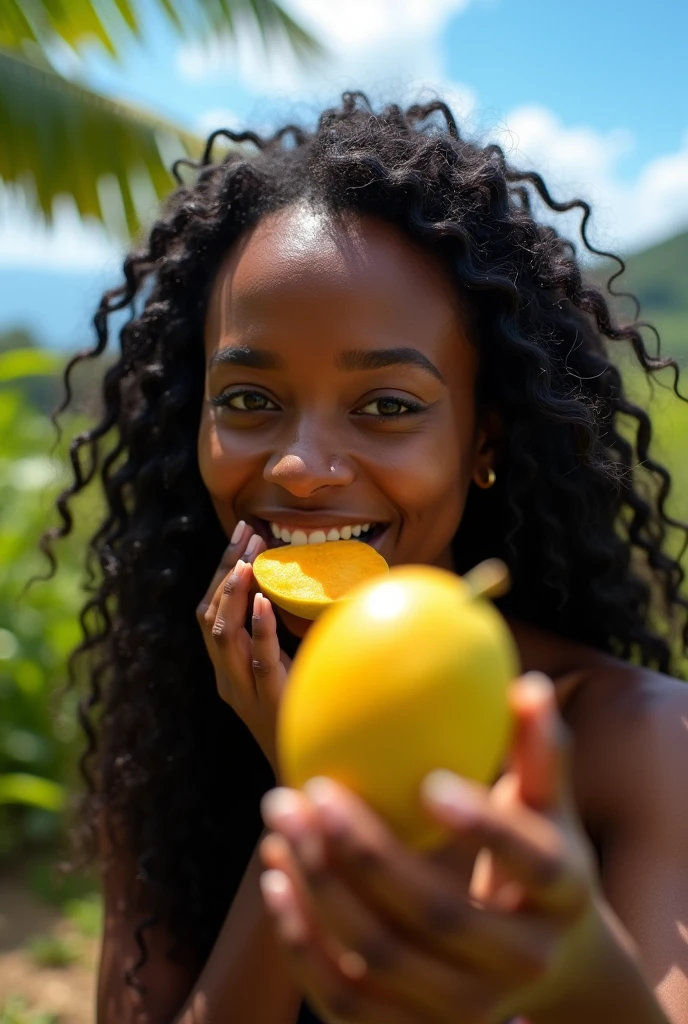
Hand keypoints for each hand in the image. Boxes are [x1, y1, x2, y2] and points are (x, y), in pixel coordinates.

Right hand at [196, 521, 290, 776]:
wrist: (309, 773)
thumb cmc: (303, 715)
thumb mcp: (289, 669)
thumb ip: (288, 636)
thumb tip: (315, 587)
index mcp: (226, 668)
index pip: (210, 612)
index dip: (221, 571)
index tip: (242, 533)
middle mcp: (225, 677)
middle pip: (209, 616)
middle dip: (224, 570)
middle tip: (246, 532)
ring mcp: (243, 691)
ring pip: (222, 635)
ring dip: (232, 593)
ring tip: (246, 559)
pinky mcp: (268, 700)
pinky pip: (258, 660)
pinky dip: (258, 627)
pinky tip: (262, 600)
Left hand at [256, 673, 611, 1023]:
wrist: (553, 958)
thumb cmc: (540, 850)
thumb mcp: (550, 803)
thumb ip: (540, 748)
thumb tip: (528, 684)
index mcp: (565, 893)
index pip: (532, 862)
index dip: (484, 827)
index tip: (428, 784)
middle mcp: (524, 963)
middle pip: (438, 916)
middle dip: (364, 853)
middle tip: (310, 791)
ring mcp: (470, 1007)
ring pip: (382, 960)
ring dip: (320, 892)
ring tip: (280, 823)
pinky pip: (348, 999)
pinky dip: (303, 943)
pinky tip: (275, 878)